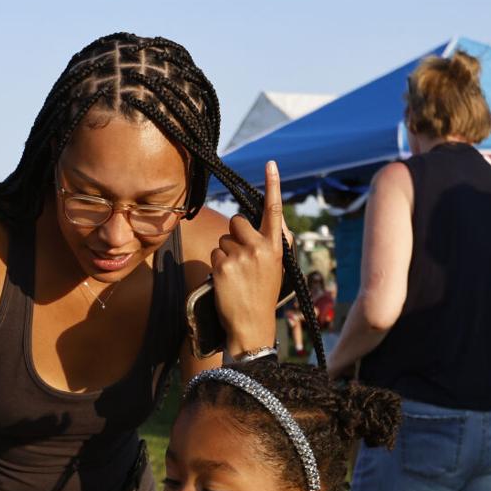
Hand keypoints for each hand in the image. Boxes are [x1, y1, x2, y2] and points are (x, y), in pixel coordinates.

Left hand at [210, 159, 286, 355]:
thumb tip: (261, 221)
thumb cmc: (262, 297)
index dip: (273, 186)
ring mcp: (241, 255)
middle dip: (234, 235)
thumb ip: (269, 244)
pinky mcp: (223, 265)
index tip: (271, 164)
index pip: (274, 211)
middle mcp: (260, 247)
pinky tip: (227, 281)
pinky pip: (214, 253)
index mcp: (276, 247)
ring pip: (223, 239)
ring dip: (225, 253)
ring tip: (236, 276)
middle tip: (240, 259)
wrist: (252, 326)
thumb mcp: (275, 268)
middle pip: (237, 221)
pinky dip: (217, 266)